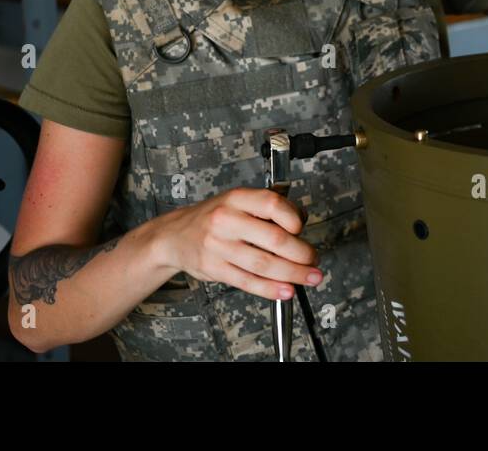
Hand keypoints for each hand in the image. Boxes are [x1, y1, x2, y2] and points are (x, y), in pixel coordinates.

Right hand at [154, 187, 321, 300]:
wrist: (174, 236)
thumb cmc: (213, 217)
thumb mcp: (238, 201)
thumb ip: (267, 209)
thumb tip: (302, 220)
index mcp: (236, 198)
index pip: (271, 204)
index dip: (293, 217)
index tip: (303, 228)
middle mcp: (226, 220)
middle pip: (274, 239)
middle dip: (301, 253)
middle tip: (313, 260)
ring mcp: (219, 246)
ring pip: (264, 264)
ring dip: (293, 274)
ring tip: (310, 277)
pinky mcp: (215, 269)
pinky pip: (248, 281)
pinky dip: (270, 288)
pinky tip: (286, 290)